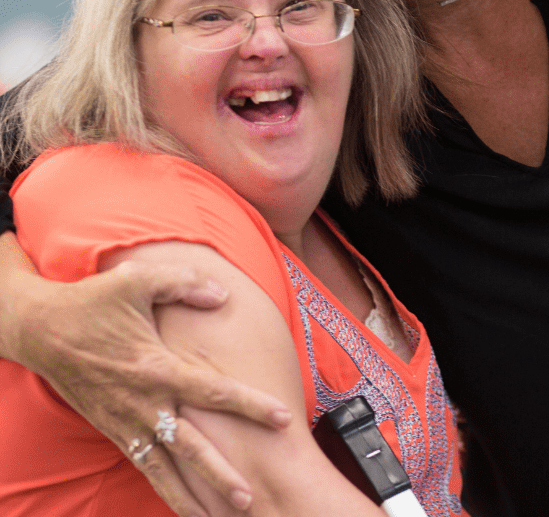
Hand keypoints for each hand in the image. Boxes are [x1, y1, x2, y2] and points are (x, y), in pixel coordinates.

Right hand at [4, 240, 291, 515]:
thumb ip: (185, 285)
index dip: (250, 405)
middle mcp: (142, 403)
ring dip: (192, 494)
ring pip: (164, 467)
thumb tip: (223, 296)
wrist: (40, 330)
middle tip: (252, 497)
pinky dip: (163, 487)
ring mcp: (125, 422)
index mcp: (156, 368)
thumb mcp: (139, 279)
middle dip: (221, 474)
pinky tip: (184, 504)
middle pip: (190, 447)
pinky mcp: (111, 430)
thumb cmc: (93, 302)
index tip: (282, 418)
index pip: (214, 392)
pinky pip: (142, 465)